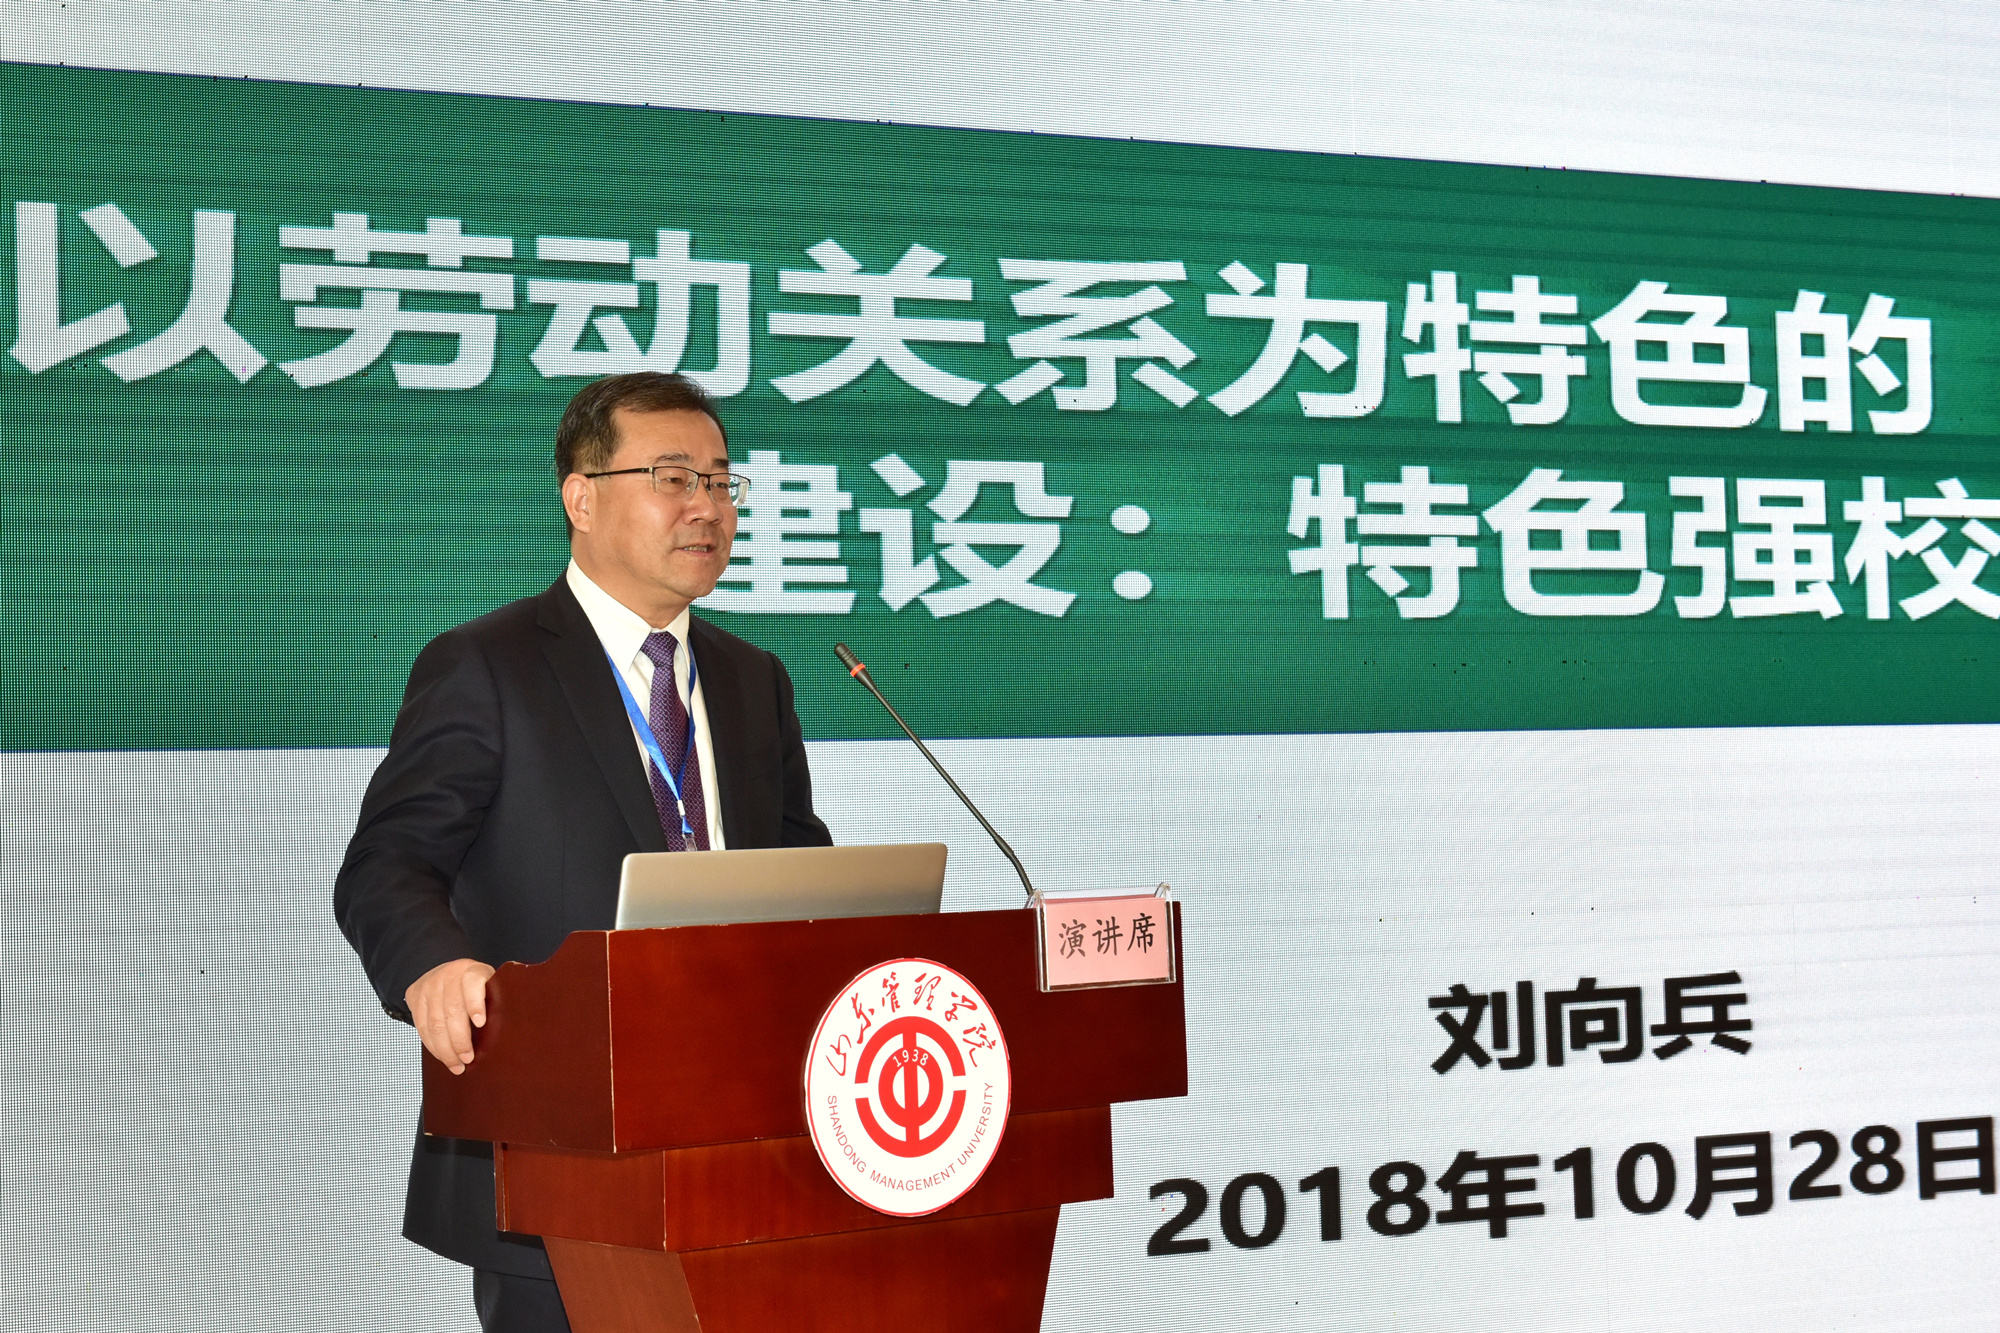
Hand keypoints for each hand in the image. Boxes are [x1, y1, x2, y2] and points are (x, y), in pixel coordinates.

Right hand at [405, 957, 495, 1073]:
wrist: (447, 973)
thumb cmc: (476, 988)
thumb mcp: (490, 987)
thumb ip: (496, 1002)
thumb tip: (512, 1031)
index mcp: (472, 970)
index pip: (472, 983)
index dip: (475, 1004)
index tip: (481, 1023)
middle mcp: (449, 975)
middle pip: (452, 1010)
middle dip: (459, 1040)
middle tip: (468, 1059)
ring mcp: (430, 985)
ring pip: (434, 1023)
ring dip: (445, 1049)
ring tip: (457, 1065)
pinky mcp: (415, 996)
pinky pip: (422, 1027)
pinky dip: (433, 1046)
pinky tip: (443, 1057)